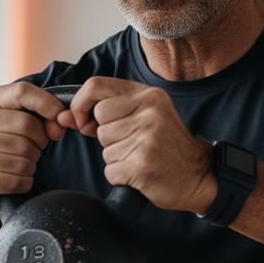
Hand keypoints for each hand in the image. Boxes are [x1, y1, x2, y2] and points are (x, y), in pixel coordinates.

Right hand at [0, 81, 69, 220]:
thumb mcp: (13, 127)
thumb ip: (39, 119)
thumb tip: (59, 125)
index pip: (21, 92)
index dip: (47, 103)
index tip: (60, 118)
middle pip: (28, 126)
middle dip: (38, 144)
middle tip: (30, 153)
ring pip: (24, 156)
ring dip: (30, 167)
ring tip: (17, 168)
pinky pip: (17, 179)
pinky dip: (23, 183)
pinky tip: (13, 182)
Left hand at [65, 76, 215, 213]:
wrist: (199, 176)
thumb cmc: (168, 146)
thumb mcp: (147, 116)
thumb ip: (109, 111)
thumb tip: (64, 117)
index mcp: (148, 95)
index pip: (95, 86)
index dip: (80, 104)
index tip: (82, 121)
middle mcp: (149, 112)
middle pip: (98, 120)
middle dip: (105, 136)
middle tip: (130, 144)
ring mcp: (147, 138)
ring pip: (104, 147)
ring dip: (115, 158)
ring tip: (140, 157)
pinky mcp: (143, 164)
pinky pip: (111, 170)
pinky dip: (120, 176)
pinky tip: (140, 173)